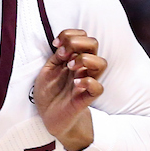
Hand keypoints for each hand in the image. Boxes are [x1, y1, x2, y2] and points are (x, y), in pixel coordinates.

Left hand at [33, 28, 106, 150]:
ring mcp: (86, 81)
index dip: (69, 34)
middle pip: (94, 43)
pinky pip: (98, 87)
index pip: (83, 35)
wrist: (48, 116)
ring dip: (84, 59)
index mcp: (73, 57)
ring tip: (69, 67)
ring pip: (102, 62)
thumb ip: (57, 56)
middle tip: (62, 54)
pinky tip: (75, 83)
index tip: (56, 44)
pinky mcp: (86, 97)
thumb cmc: (49, 91)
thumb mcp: (47, 69)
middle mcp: (83, 67)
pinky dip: (87, 81)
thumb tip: (65, 48)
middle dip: (76, 42)